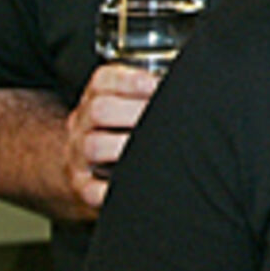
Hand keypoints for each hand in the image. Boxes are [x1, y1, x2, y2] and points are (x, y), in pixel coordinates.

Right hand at [62, 62, 160, 212]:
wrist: (85, 163)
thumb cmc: (119, 128)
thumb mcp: (125, 101)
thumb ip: (151, 91)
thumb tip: (191, 85)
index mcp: (95, 98)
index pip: (103, 81)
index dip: (131, 81)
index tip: (156, 86)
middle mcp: (82, 124)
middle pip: (99, 110)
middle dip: (134, 111)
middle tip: (165, 118)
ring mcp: (79, 155)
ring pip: (93, 146)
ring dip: (126, 146)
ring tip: (155, 148)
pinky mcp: (82, 186)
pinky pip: (91, 189)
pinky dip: (112, 189)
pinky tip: (137, 183)